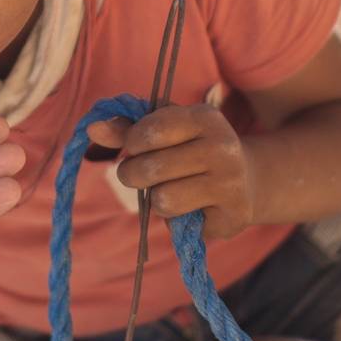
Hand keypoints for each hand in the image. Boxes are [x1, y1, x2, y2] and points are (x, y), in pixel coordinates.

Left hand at [87, 104, 250, 239]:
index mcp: (204, 117)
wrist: (248, 180)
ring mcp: (232, 183)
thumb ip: (125, 128)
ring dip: (157, 198)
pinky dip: (176, 218)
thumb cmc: (191, 148)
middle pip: (148, 169)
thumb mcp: (163, 129)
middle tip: (147, 173)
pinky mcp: (234, 216)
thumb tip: (93, 129)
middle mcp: (223, 147)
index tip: (138, 146)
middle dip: (135, 174)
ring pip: (162, 200)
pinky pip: (179, 223)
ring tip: (173, 188)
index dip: (131, 143)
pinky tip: (195, 206)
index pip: (146, 133)